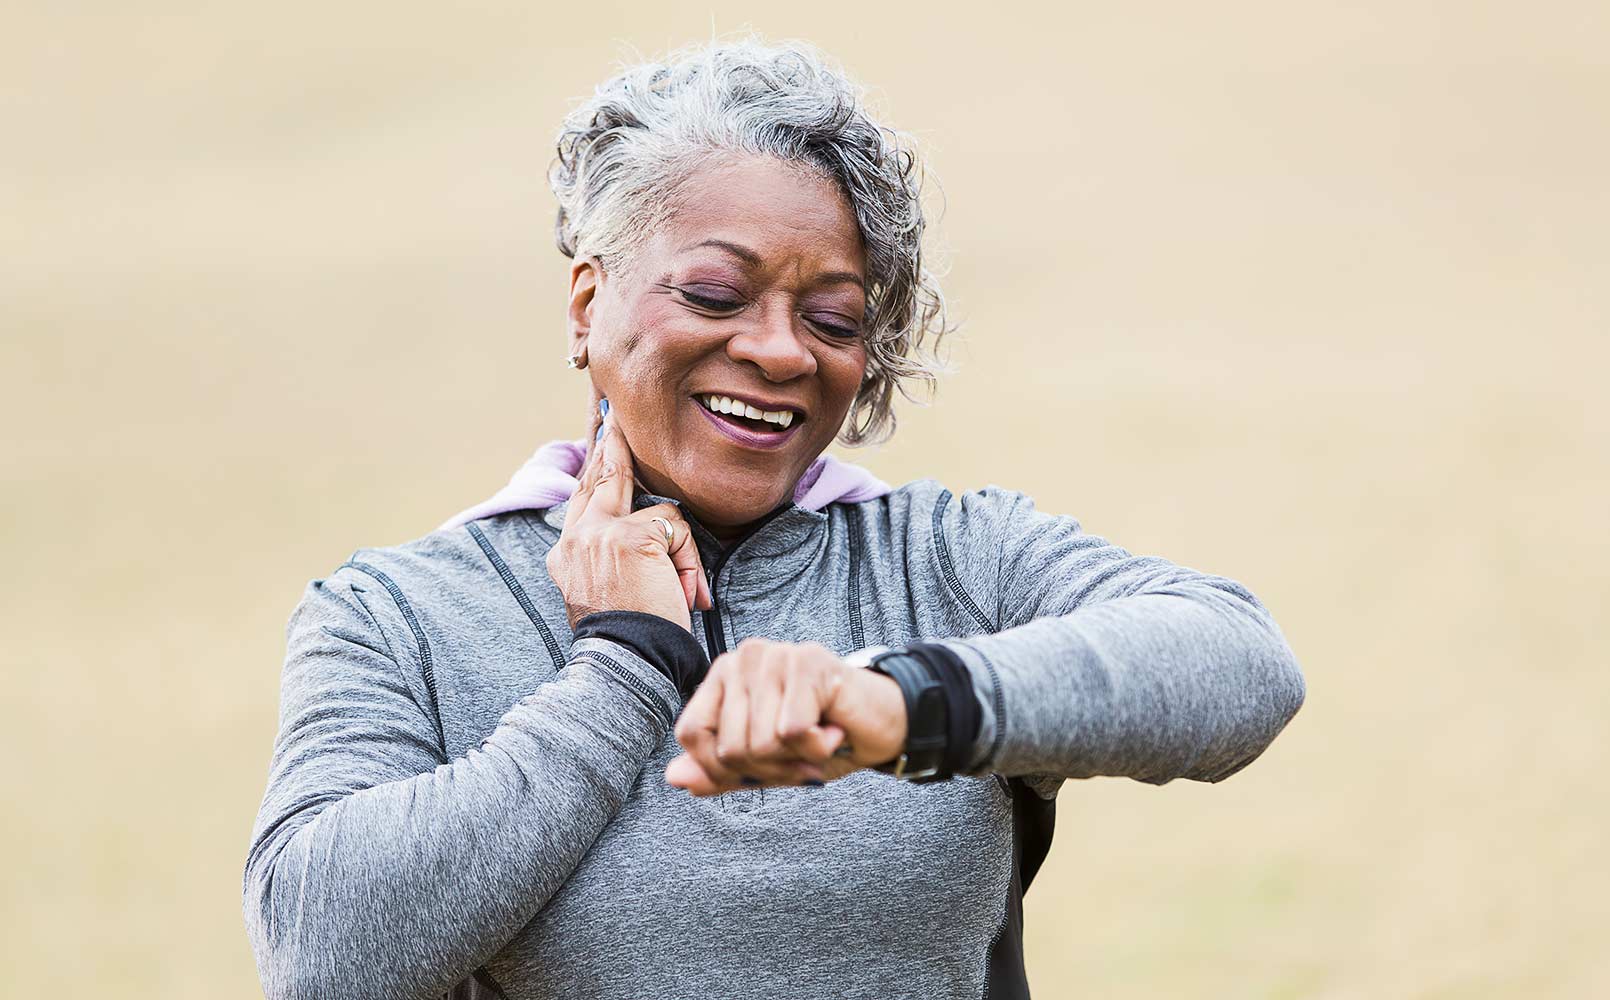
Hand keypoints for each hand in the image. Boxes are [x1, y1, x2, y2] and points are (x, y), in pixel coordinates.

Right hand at [545, 400, 711, 630]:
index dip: (594, 468)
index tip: (601, 441)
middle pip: (602, 478)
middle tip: (615, 416)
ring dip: (679, 551)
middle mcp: (576, 538)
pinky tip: (686, 593)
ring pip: (657, 512)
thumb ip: (612, 554)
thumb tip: (648, 526)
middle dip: (614, 446)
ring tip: (683, 590)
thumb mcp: (606, 591)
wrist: (627, 661)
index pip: (581, 498)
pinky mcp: (632, 537)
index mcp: (565, 554)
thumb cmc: (629, 637)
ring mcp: (602, 534)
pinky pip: (677, 530)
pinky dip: (689, 562)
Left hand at [665, 637, 907, 794]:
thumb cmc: (820, 739)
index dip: (720, 769)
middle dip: (768, 769)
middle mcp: (743, 657)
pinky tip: (833, 730)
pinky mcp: (809, 662)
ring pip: (760, 742)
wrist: (882, 726)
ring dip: (796, 760)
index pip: (691, 734)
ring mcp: (776, 655)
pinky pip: (792, 732)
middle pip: (728, 746)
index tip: (760, 769)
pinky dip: (817, 748)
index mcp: (723, 676)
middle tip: (800, 755)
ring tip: (819, 740)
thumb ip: (718, 770)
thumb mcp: (763, 764)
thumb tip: (673, 778)